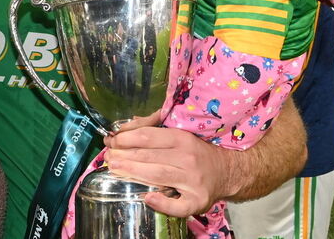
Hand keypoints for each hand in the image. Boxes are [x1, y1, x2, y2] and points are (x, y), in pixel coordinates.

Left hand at [103, 126, 232, 217]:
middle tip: (107, 158)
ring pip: (158, 176)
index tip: (111, 141)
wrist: (226, 171)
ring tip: (114, 170)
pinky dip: (163, 203)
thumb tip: (125, 128)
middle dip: (124, 156)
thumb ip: (153, 127)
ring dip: (133, 173)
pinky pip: (178, 205)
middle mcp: (188, 158)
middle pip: (149, 156)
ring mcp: (193, 181)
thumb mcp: (179, 133)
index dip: (126, 139)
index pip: (148, 137)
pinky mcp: (197, 201)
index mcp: (182, 139)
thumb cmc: (196, 151)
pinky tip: (148, 198)